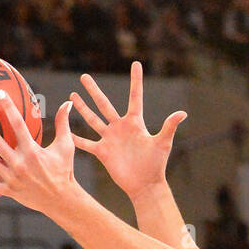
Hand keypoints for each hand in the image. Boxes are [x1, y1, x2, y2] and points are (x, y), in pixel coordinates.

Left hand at [0, 93, 77, 215]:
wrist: (61, 200)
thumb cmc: (64, 171)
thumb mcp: (66, 147)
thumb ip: (63, 124)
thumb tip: (67, 102)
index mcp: (33, 150)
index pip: (18, 124)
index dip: (9, 107)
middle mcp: (19, 162)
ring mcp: (11, 176)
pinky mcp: (6, 189)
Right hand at [70, 62, 186, 197]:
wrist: (145, 185)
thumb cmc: (156, 164)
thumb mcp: (163, 143)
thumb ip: (169, 126)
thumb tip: (183, 113)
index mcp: (135, 123)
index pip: (135, 97)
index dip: (136, 80)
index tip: (136, 64)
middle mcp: (120, 128)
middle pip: (104, 104)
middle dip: (94, 91)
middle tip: (84, 76)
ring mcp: (110, 139)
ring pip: (92, 120)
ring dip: (82, 108)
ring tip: (72, 95)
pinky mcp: (103, 152)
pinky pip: (86, 143)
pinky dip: (76, 138)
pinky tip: (65, 131)